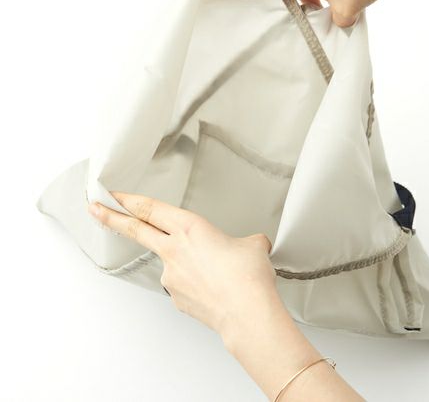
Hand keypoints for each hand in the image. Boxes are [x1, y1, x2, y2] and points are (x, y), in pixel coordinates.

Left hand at [87, 192, 277, 337]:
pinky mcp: (176, 297)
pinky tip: (215, 288)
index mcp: (189, 229)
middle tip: (95, 209)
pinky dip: (195, 283)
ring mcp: (171, 276)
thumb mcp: (252, 246)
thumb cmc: (247, 278)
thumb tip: (251, 246)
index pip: (150, 208)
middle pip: (135, 229)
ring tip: (219, 273)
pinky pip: (183, 284)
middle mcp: (174, 250)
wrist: (246, 313)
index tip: (112, 195)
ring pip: (170, 260)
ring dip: (186, 262)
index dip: (129, 199)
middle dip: (111, 217)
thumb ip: (245, 241)